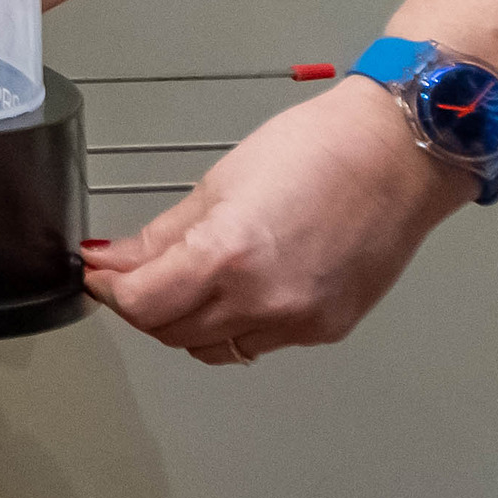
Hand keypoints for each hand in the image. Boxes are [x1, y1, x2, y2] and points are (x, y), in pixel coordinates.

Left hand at [82, 77, 470, 365]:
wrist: (398, 155)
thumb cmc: (317, 149)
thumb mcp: (220, 183)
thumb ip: (162, 235)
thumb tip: (114, 260)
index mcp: (227, 256)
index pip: (142, 304)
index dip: (110, 291)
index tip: (99, 273)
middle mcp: (263, 302)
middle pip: (171, 333)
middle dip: (144, 307)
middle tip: (134, 275)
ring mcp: (298, 323)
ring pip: (213, 348)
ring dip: (186, 324)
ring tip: (185, 283)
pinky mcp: (327, 330)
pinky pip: (260, 343)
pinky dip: (236, 326)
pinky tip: (238, 292)